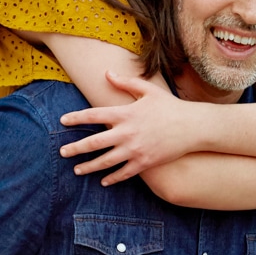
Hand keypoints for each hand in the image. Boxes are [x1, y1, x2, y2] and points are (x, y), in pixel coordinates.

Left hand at [59, 72, 195, 184]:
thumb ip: (125, 83)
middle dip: (75, 148)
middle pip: (94, 143)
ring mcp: (135, 150)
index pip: (94, 115)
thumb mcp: (148, 91)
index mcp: (125, 113)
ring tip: (76, 170)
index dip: (76, 118)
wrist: (192, 127)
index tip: (63, 121)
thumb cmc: (170, 106)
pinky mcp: (144, 163)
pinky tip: (103, 181)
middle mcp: (126, 133)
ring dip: (89, 167)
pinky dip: (112, 178)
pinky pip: (123, 173)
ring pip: (105, 162)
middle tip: (62, 152)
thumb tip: (107, 73)